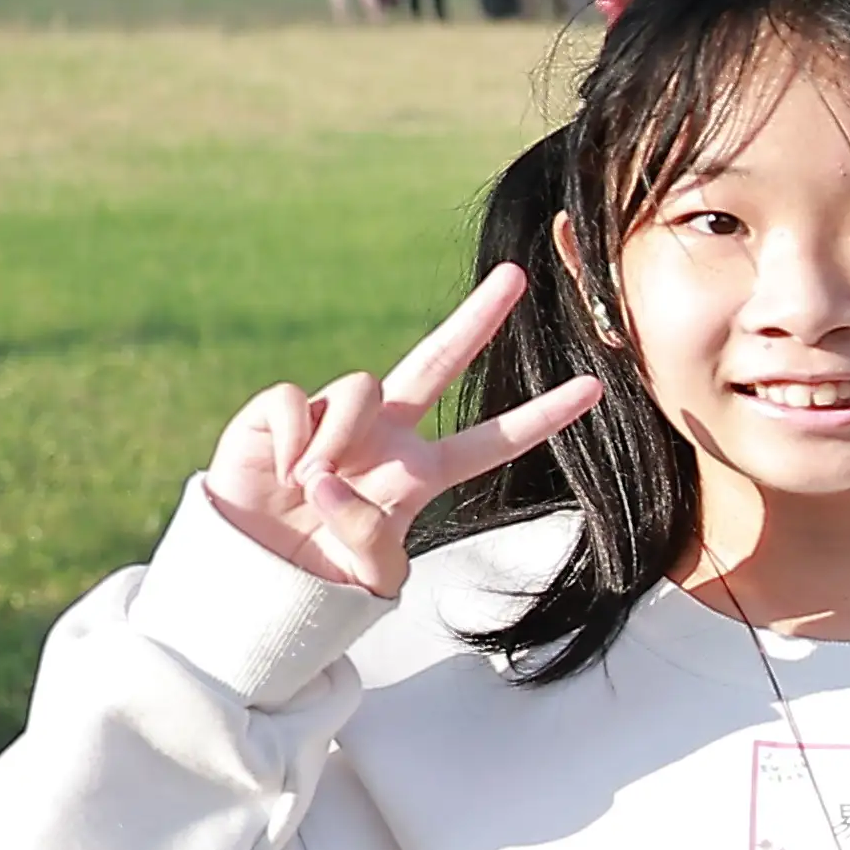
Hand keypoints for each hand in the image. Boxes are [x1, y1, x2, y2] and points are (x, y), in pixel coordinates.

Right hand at [200, 265, 604, 597]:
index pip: (494, 440)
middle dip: (477, 318)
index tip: (594, 389)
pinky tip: (281, 473)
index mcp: (422, 471)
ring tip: (310, 485)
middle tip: (515, 277)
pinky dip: (290, 438)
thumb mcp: (368, 571)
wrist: (256, 570)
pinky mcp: (281, 409)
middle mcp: (386, 432)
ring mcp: (334, 415)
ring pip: (362, 387)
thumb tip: (328, 479)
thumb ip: (367, 533)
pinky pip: (296, 401)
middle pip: (439, 361)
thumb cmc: (322, 572)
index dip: (542, 417)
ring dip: (339, 438)